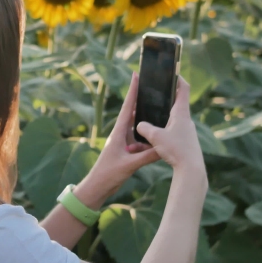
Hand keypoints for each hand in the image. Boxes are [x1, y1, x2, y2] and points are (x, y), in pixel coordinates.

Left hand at [76, 72, 160, 206]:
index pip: (127, 107)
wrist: (97, 187)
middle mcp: (120, 134)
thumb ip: (147, 156)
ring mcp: (123, 141)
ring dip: (145, 116)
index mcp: (119, 132)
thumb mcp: (130, 165)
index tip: (135, 75)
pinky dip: (147, 135)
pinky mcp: (126, 150)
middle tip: (151, 85)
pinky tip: (155, 133)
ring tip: (157, 105)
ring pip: (137, 125)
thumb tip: (164, 147)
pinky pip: (139, 138)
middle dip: (140, 98)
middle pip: (132, 111)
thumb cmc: (108, 175)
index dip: (132, 91)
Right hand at [135, 76, 205, 174]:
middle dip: (166, 99)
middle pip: (177, 103)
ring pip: (174, 119)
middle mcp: (186, 120)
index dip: (178, 78)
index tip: (172, 73)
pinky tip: (156, 139)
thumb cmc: (176, 149)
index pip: (183, 88)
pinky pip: (174, 131)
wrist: (191, 169)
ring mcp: (187, 131)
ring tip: (151, 120)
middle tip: (155, 96)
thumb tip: (139, 125)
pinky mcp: (186, 142)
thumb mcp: (156, 137)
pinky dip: (165, 131)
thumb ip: (144, 128)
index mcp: (181, 113)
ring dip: (164, 118)